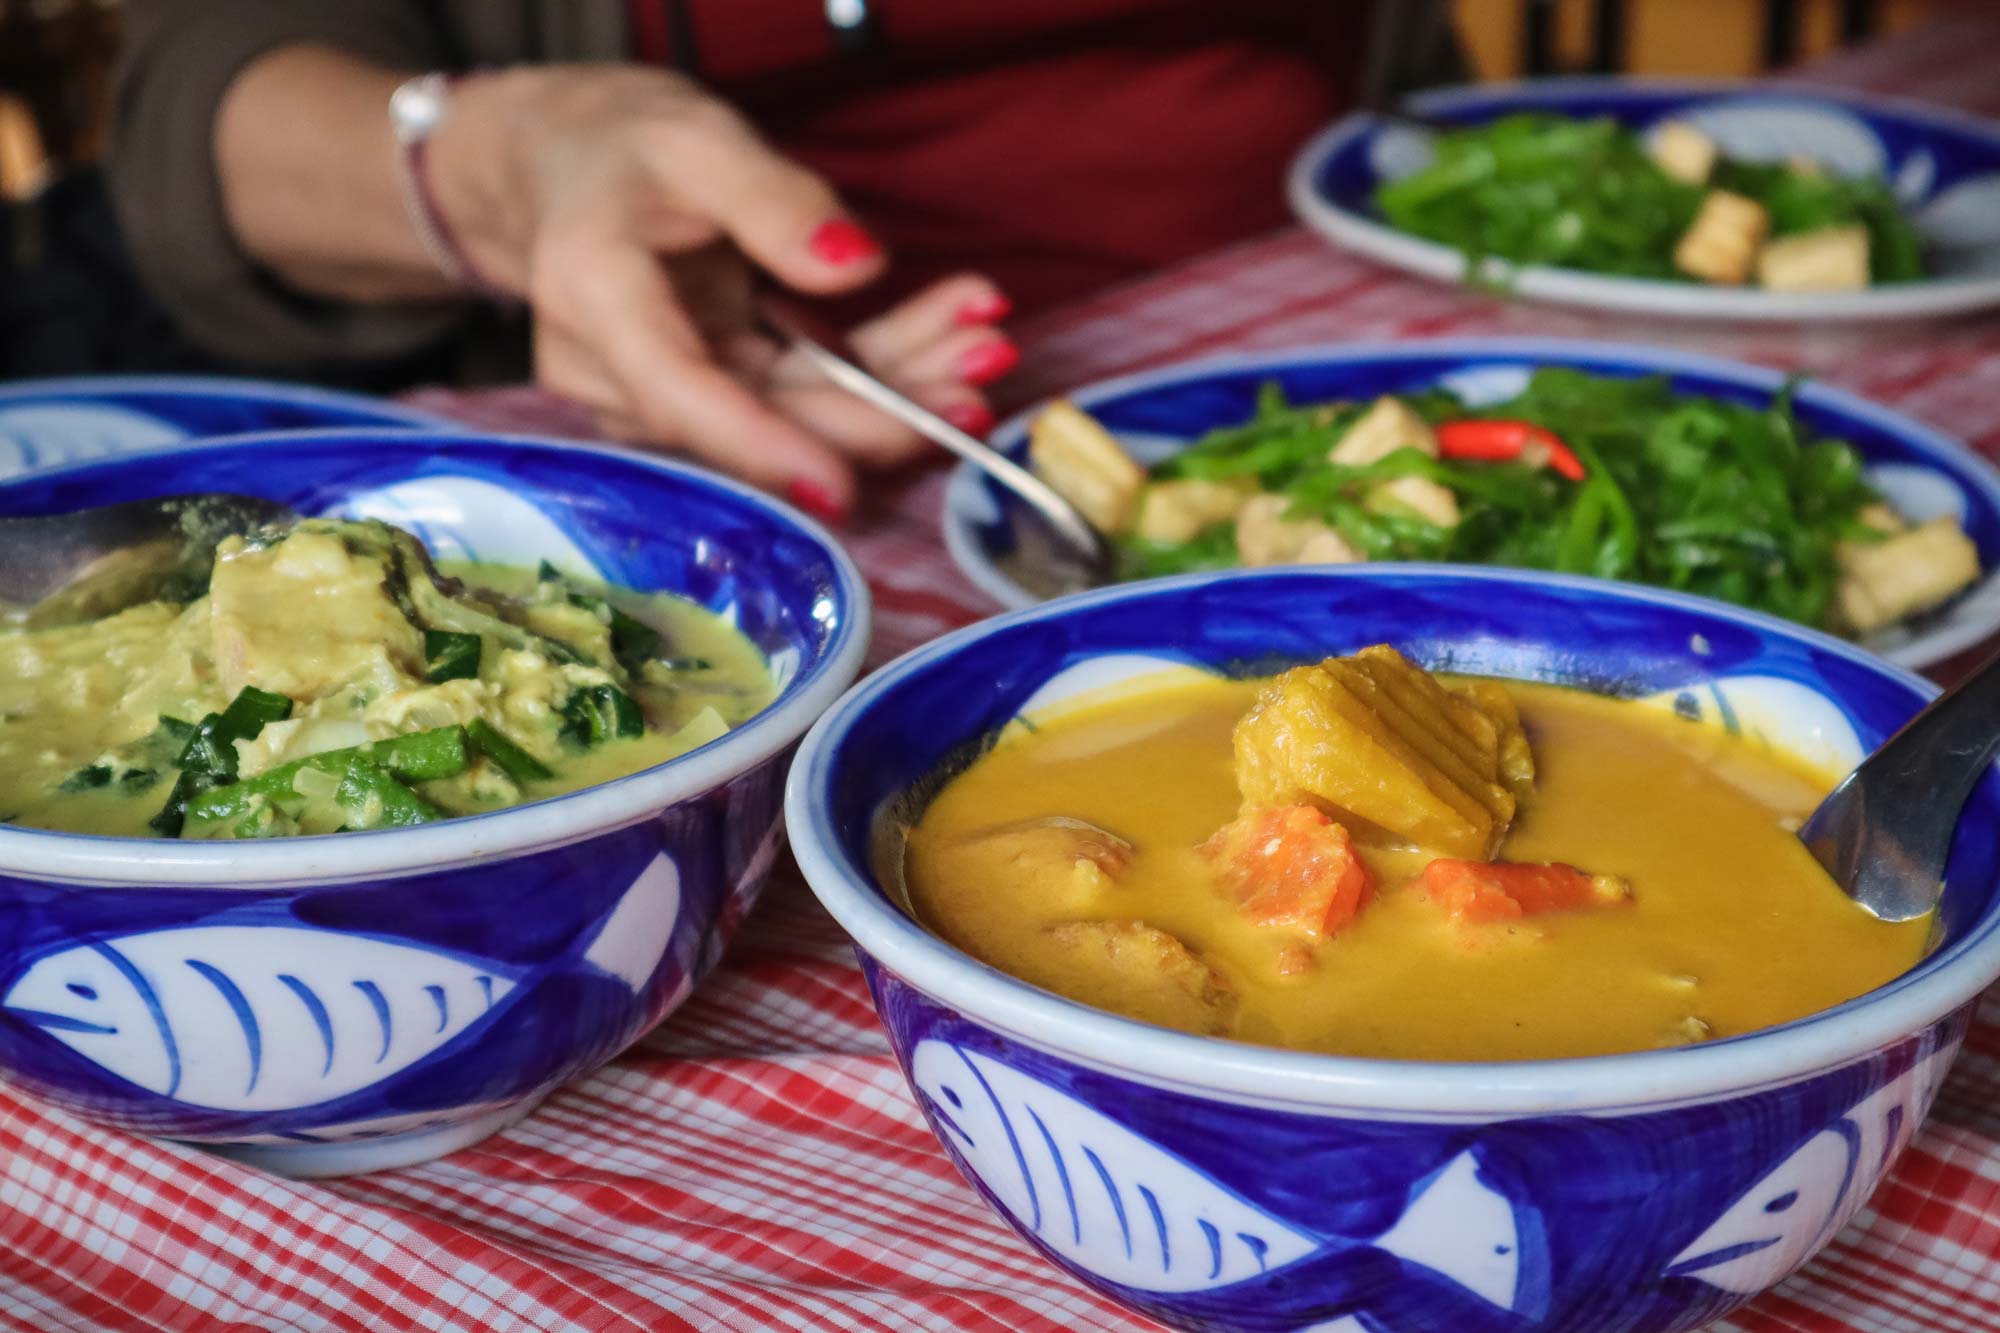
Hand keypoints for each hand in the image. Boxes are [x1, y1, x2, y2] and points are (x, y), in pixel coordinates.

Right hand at [430, 65, 1015, 518]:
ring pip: (795, 409)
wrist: (563, 167)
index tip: (841, 486)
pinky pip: (803, 389)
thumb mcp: (696, 138)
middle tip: (978, 385)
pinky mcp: (714, 390)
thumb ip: (772, 201)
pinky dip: (883, 366)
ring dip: (901, 386)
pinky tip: (954, 337)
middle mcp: (621, 370)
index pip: (679, 392)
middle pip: (759, 416)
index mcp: (597, 297)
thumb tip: (855, 269)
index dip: (762, 446)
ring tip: (986, 350)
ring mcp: (666, 392)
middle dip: (877, 411)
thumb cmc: (618, 145)